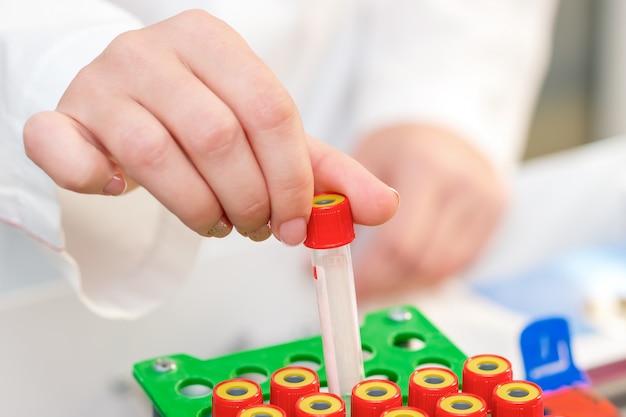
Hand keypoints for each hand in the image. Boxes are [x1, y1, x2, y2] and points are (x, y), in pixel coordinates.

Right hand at [23, 10, 397, 244]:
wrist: (124, 97)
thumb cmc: (202, 115)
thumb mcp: (269, 136)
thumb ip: (325, 170)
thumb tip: (384, 206)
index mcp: (214, 42)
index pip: (271, 111)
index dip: (291, 179)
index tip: (296, 221)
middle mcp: (153, 51)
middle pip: (219, 137)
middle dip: (247, 201)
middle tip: (254, 227)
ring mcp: (102, 82)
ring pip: (158, 158)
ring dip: (196, 210)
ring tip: (213, 222)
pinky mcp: (62, 119)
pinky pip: (72, 156)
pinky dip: (101, 185)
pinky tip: (124, 191)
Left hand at [351, 123, 507, 297]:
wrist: (445, 122)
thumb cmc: (402, 143)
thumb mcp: (366, 157)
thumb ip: (346, 201)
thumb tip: (324, 248)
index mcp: (425, 168)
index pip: (399, 243)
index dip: (372, 274)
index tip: (351, 284)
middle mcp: (463, 185)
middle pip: (423, 262)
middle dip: (388, 285)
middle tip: (362, 291)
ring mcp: (485, 200)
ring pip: (444, 269)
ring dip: (409, 285)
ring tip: (381, 284)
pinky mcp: (495, 213)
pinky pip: (462, 262)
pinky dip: (431, 275)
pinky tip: (408, 273)